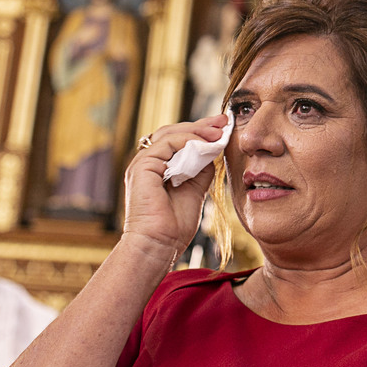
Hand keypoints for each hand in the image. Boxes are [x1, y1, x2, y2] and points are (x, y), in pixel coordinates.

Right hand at [121, 114, 227, 262]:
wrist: (160, 245)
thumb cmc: (175, 225)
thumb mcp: (195, 190)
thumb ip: (201, 170)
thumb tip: (214, 151)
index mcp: (158, 167)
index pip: (179, 140)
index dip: (201, 131)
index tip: (224, 126)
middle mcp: (148, 163)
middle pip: (174, 132)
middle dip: (201, 125)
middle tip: (224, 121)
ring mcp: (143, 164)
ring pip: (170, 133)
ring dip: (197, 130)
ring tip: (219, 131)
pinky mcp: (142, 167)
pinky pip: (166, 144)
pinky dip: (188, 140)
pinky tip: (206, 145)